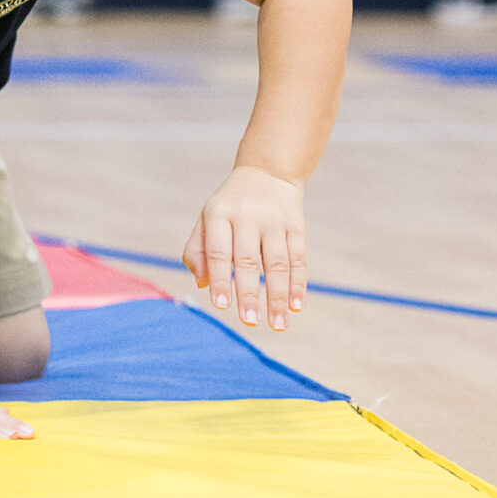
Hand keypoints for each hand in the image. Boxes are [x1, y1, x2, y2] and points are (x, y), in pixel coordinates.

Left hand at [182, 166, 306, 328]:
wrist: (268, 172)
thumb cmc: (229, 205)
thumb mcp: (207, 219)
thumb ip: (197, 250)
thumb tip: (201, 284)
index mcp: (219, 214)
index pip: (217, 251)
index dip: (219, 278)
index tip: (221, 306)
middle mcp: (247, 216)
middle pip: (248, 260)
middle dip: (249, 293)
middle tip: (249, 322)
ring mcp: (274, 221)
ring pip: (278, 263)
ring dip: (278, 296)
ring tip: (278, 325)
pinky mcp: (296, 225)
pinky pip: (299, 258)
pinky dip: (298, 284)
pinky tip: (296, 306)